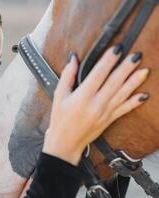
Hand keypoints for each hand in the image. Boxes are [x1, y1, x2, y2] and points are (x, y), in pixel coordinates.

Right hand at [43, 45, 148, 165]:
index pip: (98, 74)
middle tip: (136, 55)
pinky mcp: (109, 120)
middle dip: (126, 67)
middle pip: (114, 82)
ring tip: (144, 70)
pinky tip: (144, 95)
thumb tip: (74, 59)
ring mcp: (105, 113)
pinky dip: (134, 102)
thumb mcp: (59, 96)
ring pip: (122, 94)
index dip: (108, 60)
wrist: (65, 143)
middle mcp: (96, 104)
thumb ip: (67, 76)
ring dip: (134, 81)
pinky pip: (124, 109)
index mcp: (82, 97)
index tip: (116, 49)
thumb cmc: (60, 119)